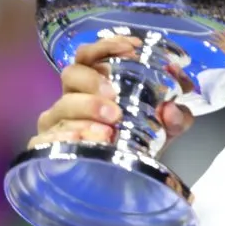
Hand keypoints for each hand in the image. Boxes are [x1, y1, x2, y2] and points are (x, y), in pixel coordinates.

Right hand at [28, 36, 193, 149]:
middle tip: (114, 96)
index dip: (106, 46)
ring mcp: (58, 123)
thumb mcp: (166, 127)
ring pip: (61, 107)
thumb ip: (178, 116)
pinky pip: (47, 139)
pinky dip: (66, 137)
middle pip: (71, 73)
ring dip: (86, 110)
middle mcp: (73, 97)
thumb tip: (172, 110)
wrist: (123, 179)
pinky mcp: (47, 149)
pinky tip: (84, 141)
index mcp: (96, 84)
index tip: (131, 48)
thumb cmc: (139, 140)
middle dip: (92, 80)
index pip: (91, 55)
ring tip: (109, 126)